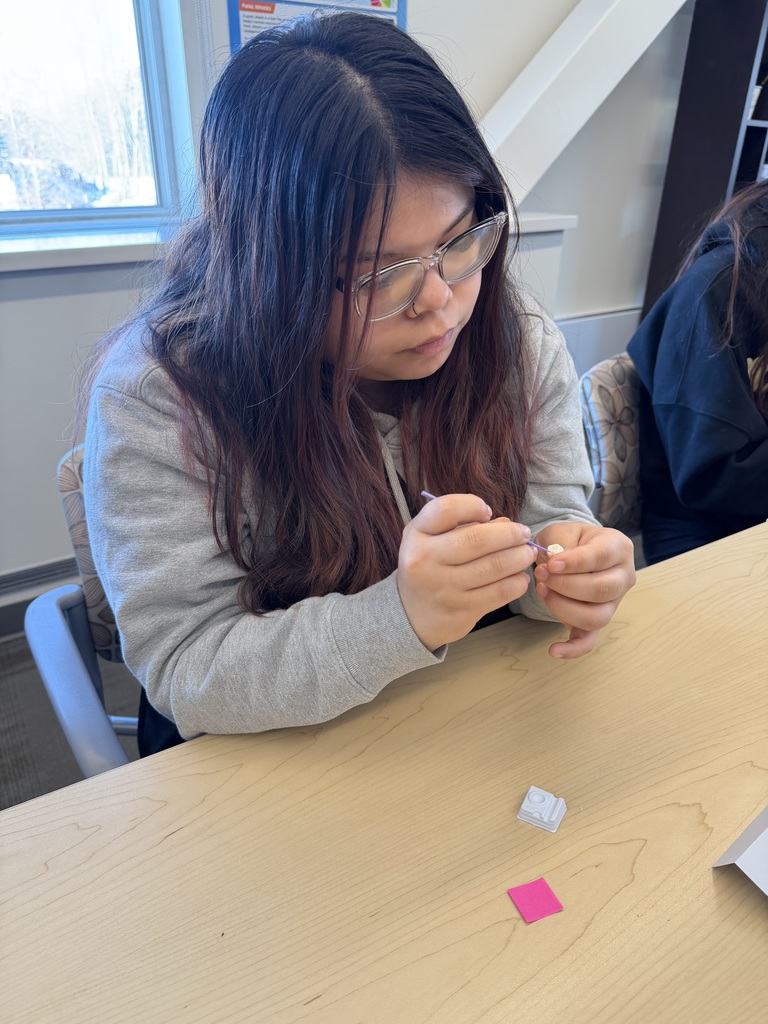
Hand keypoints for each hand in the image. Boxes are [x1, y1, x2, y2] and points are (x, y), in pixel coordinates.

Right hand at [397, 493, 536, 650]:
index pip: (446, 509)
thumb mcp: (431, 540)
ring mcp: (443, 588)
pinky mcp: (460, 611)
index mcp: (416, 535)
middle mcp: (425, 560)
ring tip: (528, 554)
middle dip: (510, 534)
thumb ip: (463, 526)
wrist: (411, 616)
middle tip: (524, 534)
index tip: (487, 512)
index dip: (473, 505)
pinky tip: (520, 578)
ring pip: (494, 567)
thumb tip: (506, 524)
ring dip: (519, 557)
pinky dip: (517, 583)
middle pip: (477, 539)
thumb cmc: (427, 567)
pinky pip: (499, 593)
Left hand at [532, 522, 635, 659]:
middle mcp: (623, 577)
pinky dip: (573, 649)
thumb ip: (559, 541)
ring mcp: (613, 603)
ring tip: (542, 590)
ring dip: (563, 607)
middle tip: (540, 574)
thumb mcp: (561, 530)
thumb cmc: (568, 540)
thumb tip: (556, 561)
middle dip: (565, 585)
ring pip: (596, 616)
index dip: (575, 563)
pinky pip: (590, 641)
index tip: (550, 564)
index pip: (601, 557)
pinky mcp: (597, 621)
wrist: (569, 552)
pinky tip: (554, 650)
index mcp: (618, 548)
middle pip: (602, 589)